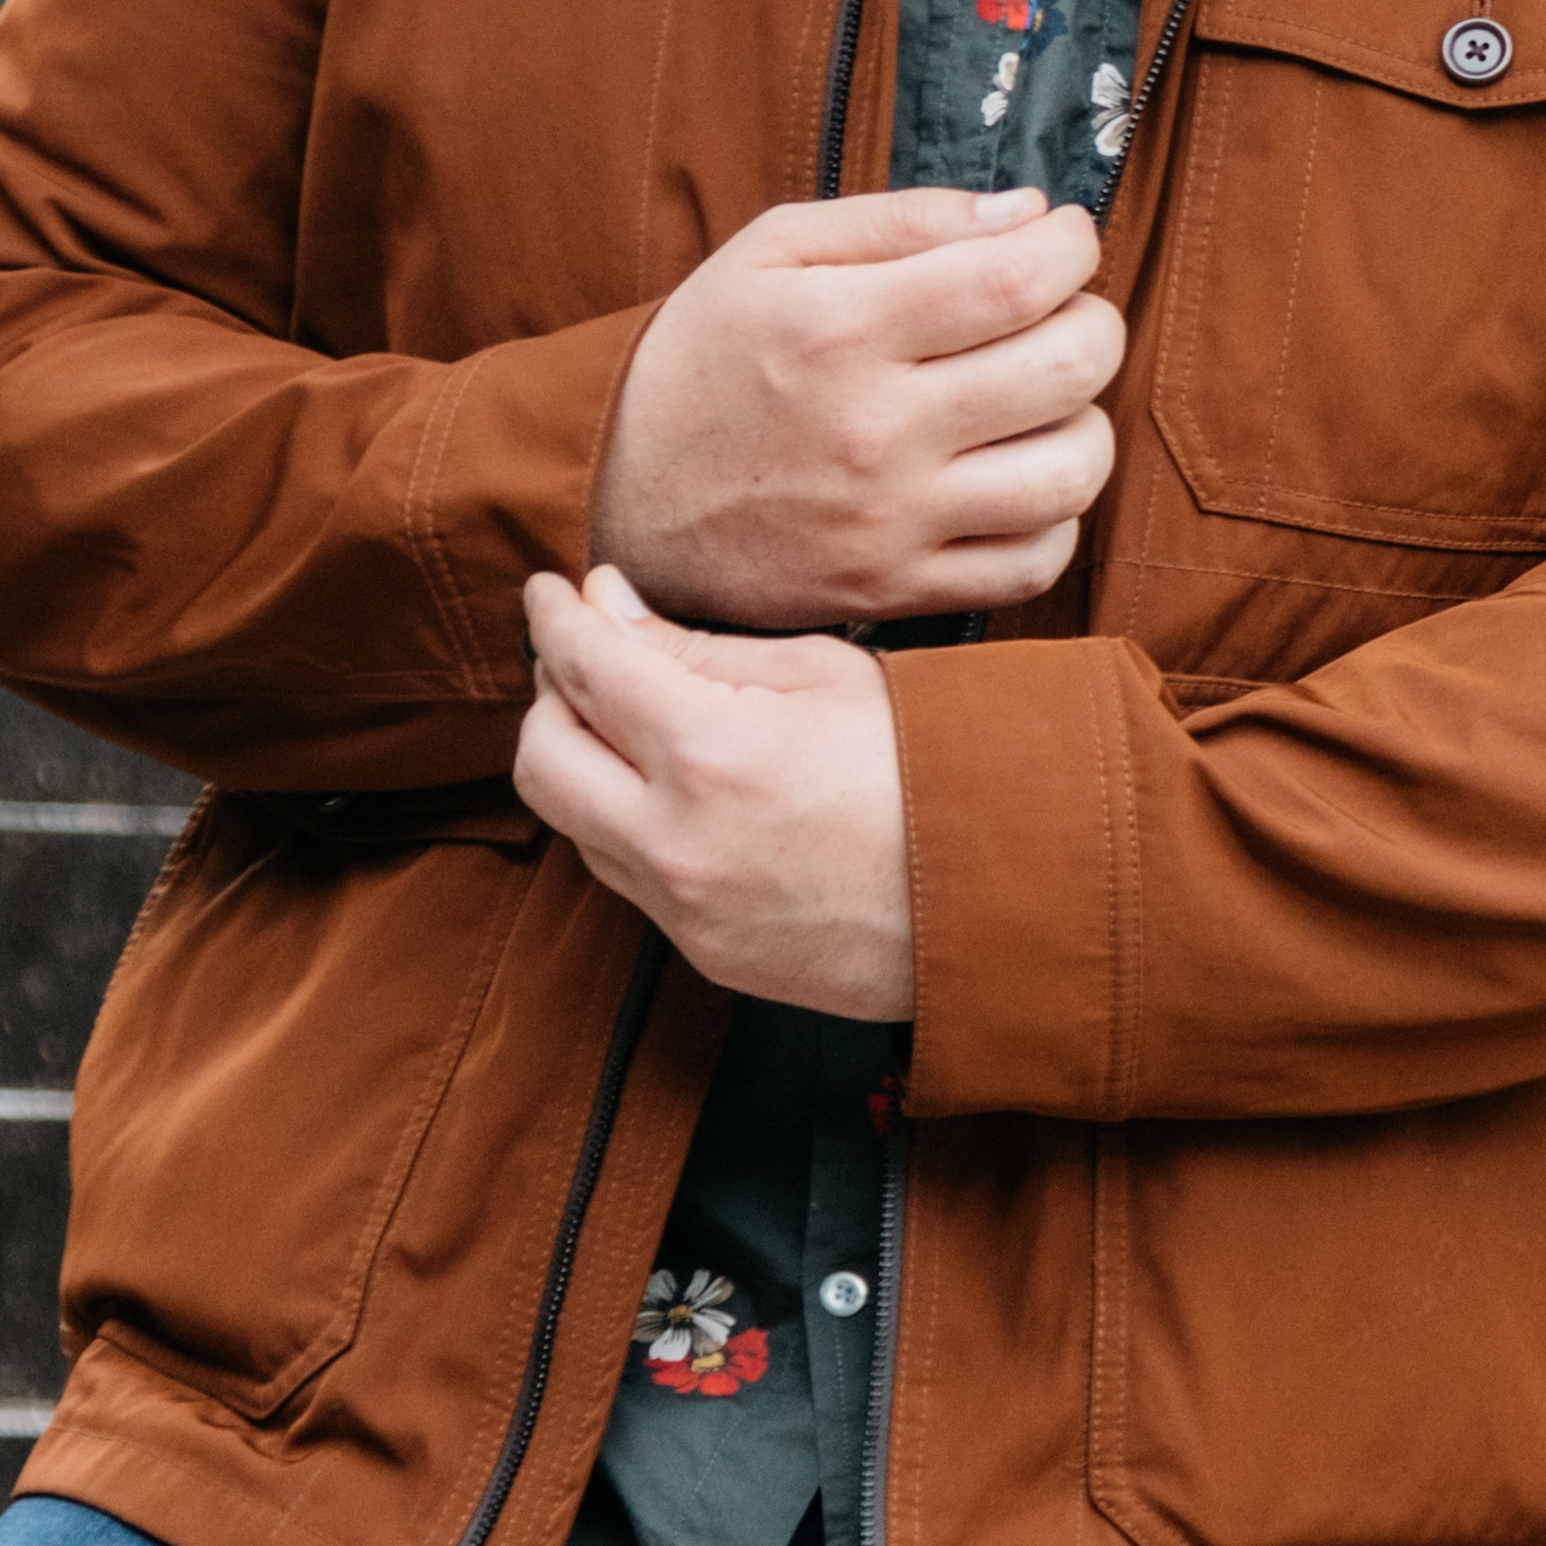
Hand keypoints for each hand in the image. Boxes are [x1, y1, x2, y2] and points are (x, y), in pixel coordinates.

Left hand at [516, 566, 913, 1017]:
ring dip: (581, 760)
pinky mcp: (702, 952)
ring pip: (571, 822)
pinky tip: (673, 787)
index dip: (553, 617)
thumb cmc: (935, 767)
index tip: (550, 592)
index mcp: (710, 752)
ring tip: (632, 717)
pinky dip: (623, 820)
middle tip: (587, 652)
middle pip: (541, 754)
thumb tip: (607, 608)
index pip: (582, 667)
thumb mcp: (824, 672)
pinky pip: (624, 875)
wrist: (1004, 898)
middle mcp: (676, 841)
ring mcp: (685, 909)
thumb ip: (697, 646)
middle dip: (549, 692)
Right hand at [592, 185, 1118, 630]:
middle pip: (1069, 368)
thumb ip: (904, 220)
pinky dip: (1055, 516)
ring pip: (1073, 472)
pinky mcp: (898, 589)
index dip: (1070, 245)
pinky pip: (1036, 561)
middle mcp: (876, 431)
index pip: (1020, 278)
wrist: (617, 497)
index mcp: (842, 329)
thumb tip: (1026, 213)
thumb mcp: (771, 251)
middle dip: (1093, 321)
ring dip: (1084, 421)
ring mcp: (892, 521)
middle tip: (1058, 314)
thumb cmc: (703, 358)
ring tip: (1041, 400)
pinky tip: (1017, 476)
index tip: (1060, 240)